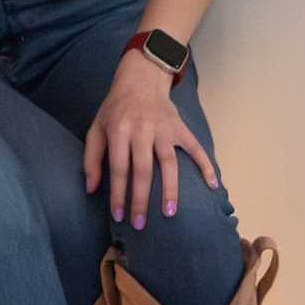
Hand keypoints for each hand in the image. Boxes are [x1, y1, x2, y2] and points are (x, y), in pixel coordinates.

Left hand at [84, 53, 218, 229]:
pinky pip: (196, 148)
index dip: (118, 193)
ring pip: (169, 162)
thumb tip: (91, 189)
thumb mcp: (96, 128)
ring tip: (170, 212)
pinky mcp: (180, 128)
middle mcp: (142, 129)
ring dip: (170, 188)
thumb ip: (91, 158)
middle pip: (143, 169)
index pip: (119, 168)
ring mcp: (163, 129)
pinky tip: (213, 185)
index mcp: (119, 130)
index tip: (119, 216)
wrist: (140, 80)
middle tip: (141, 224)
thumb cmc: (115, 109)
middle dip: (141, 199)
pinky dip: (206, 165)